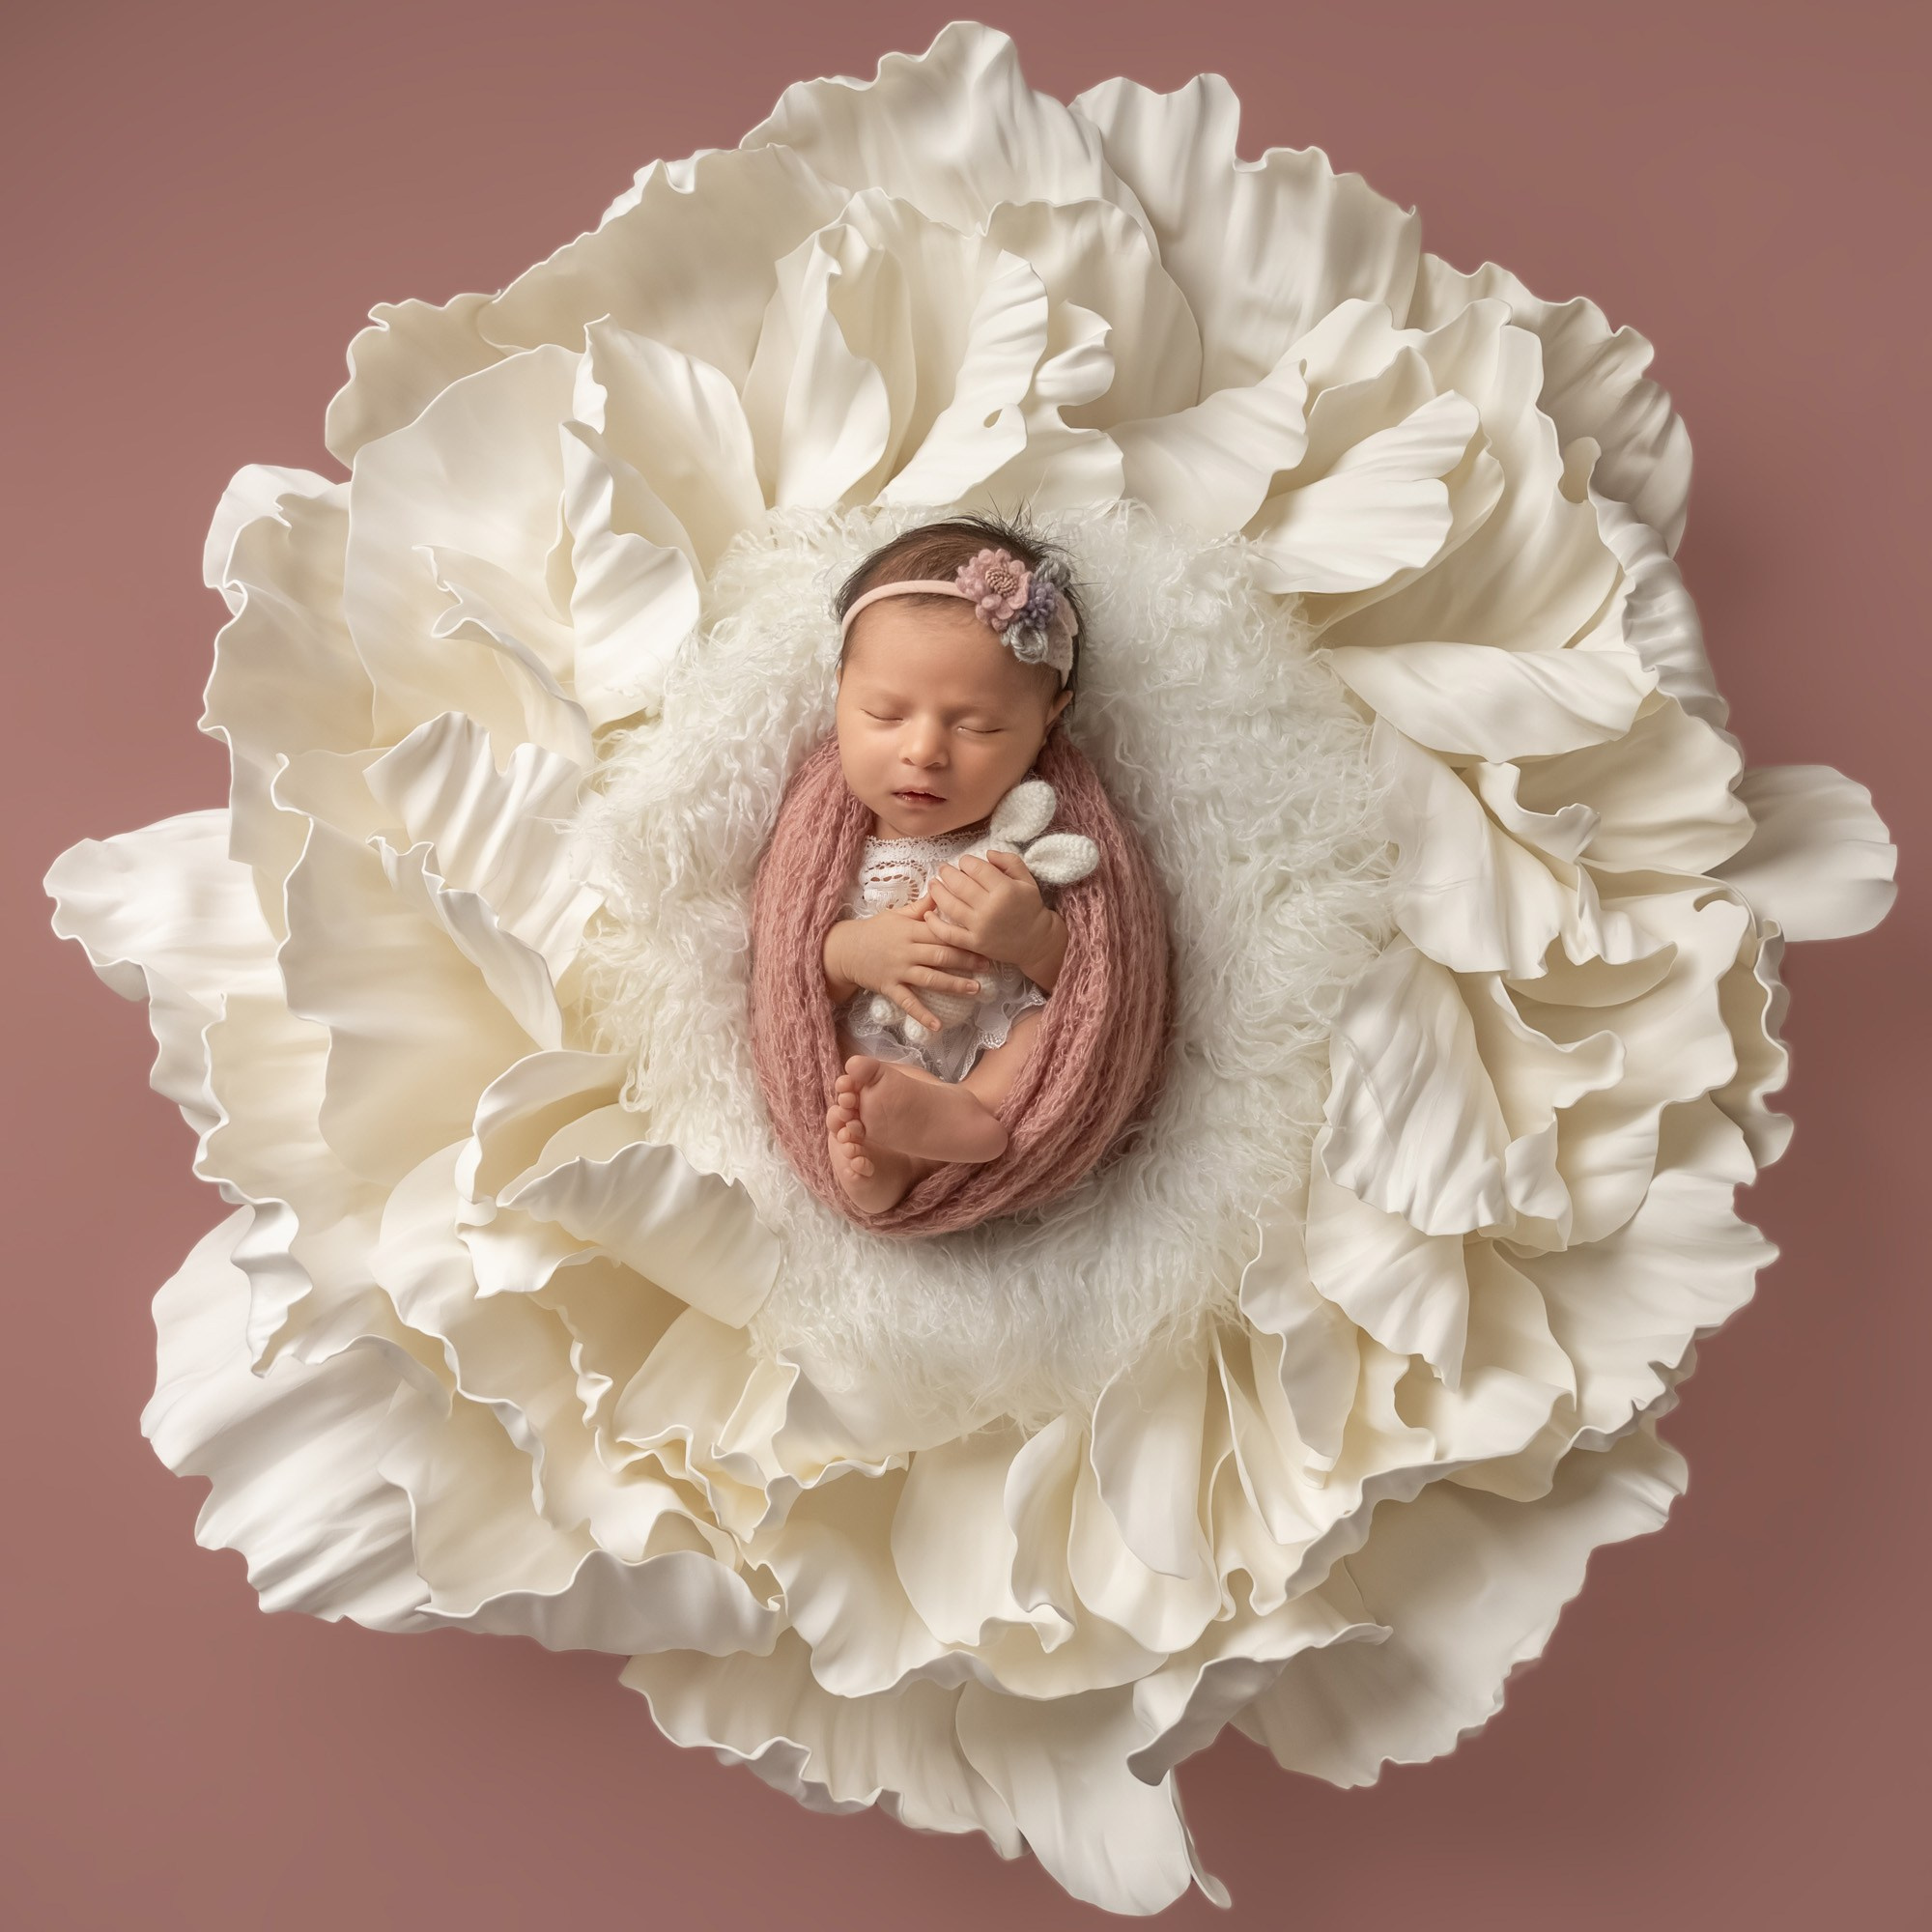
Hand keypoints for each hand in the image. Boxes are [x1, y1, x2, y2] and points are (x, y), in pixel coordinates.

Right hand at [823, 893, 992, 1031]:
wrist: (845, 949)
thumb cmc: (874, 930)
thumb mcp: (896, 914)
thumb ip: (920, 907)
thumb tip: (941, 888)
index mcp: (911, 930)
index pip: (941, 932)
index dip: (963, 936)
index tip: (984, 937)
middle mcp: (907, 950)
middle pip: (941, 955)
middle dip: (966, 960)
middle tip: (989, 965)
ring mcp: (898, 970)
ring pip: (930, 978)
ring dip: (953, 984)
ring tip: (975, 989)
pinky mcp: (889, 987)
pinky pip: (908, 1002)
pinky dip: (922, 1015)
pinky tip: (937, 1026)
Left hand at [926, 850, 1061, 983]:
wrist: (1036, 941)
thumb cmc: (1030, 908)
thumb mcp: (1027, 880)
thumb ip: (1009, 861)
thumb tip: (987, 853)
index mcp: (1005, 889)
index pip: (976, 868)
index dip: (965, 862)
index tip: (964, 863)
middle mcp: (990, 908)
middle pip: (959, 884)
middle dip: (947, 873)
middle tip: (943, 869)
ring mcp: (980, 927)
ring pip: (950, 905)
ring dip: (937, 892)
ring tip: (933, 884)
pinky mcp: (974, 943)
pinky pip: (948, 933)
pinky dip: (934, 924)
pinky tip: (928, 913)